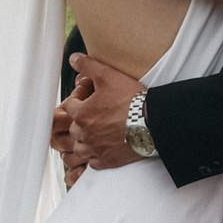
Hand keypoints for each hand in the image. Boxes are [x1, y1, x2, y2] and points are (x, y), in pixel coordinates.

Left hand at [51, 52, 149, 174]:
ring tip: (92, 135)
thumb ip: (88, 66)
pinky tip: (101, 149)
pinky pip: (93, 163)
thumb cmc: (132, 100)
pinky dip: (94, 157)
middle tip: (92, 114)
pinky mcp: (108, 161)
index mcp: (81, 114)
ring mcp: (95, 149)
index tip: (87, 97)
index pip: (69, 106)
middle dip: (80, 121)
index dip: (78, 99)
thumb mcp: (108, 75)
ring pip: (78, 150)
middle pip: (73, 129)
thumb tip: (74, 59)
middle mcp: (84, 134)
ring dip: (82, 142)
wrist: (153, 123)